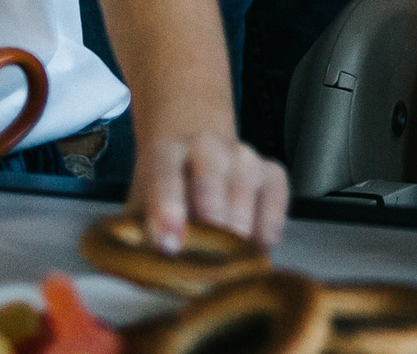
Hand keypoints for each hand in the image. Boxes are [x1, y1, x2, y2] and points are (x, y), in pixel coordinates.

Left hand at [129, 129, 289, 250]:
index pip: (164, 173)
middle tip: (207, 259)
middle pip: (211, 175)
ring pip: (245, 186)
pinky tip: (258, 246)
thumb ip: (141, 237)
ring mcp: (242, 154)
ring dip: (239, 225)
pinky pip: (276, 194)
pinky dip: (270, 222)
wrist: (194, 165)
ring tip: (231, 261)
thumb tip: (148, 271)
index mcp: (165, 152)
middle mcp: (205, 144)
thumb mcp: (142, 214)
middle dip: (210, 219)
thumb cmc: (167, 200)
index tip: (169, 244)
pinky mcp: (270, 170)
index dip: (166, 208)